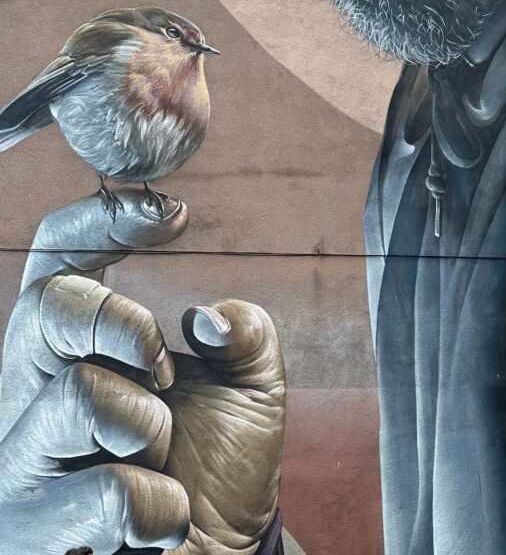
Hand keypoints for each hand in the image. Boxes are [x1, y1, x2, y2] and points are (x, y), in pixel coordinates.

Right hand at [0, 192, 284, 554]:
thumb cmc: (220, 463)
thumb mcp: (252, 385)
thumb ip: (246, 333)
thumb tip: (207, 319)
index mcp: (74, 348)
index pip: (56, 261)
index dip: (99, 221)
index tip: (172, 214)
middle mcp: (30, 395)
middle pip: (46, 309)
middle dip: (125, 326)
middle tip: (164, 372)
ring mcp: (22, 466)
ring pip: (79, 397)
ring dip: (150, 426)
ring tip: (161, 458)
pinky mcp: (35, 531)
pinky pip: (109, 491)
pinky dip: (162, 504)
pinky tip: (163, 520)